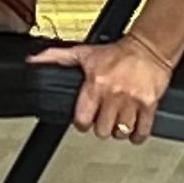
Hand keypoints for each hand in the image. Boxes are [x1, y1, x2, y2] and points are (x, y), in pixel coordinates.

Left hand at [41, 35, 172, 141]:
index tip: (85, 121)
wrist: (149, 47)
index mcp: (95, 84)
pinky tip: (133, 130)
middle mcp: (113, 94)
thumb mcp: (83, 53)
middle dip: (101, 127)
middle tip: (103, 120)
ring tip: (117, 122)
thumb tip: (34, 60)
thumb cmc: (117, 53)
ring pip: (120, 132)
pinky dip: (136, 135)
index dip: (82, 123)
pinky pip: (142, 131)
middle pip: (102, 130)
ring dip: (118, 131)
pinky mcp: (149, 104)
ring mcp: (132, 101)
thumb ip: (57, 57)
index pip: (83, 119)